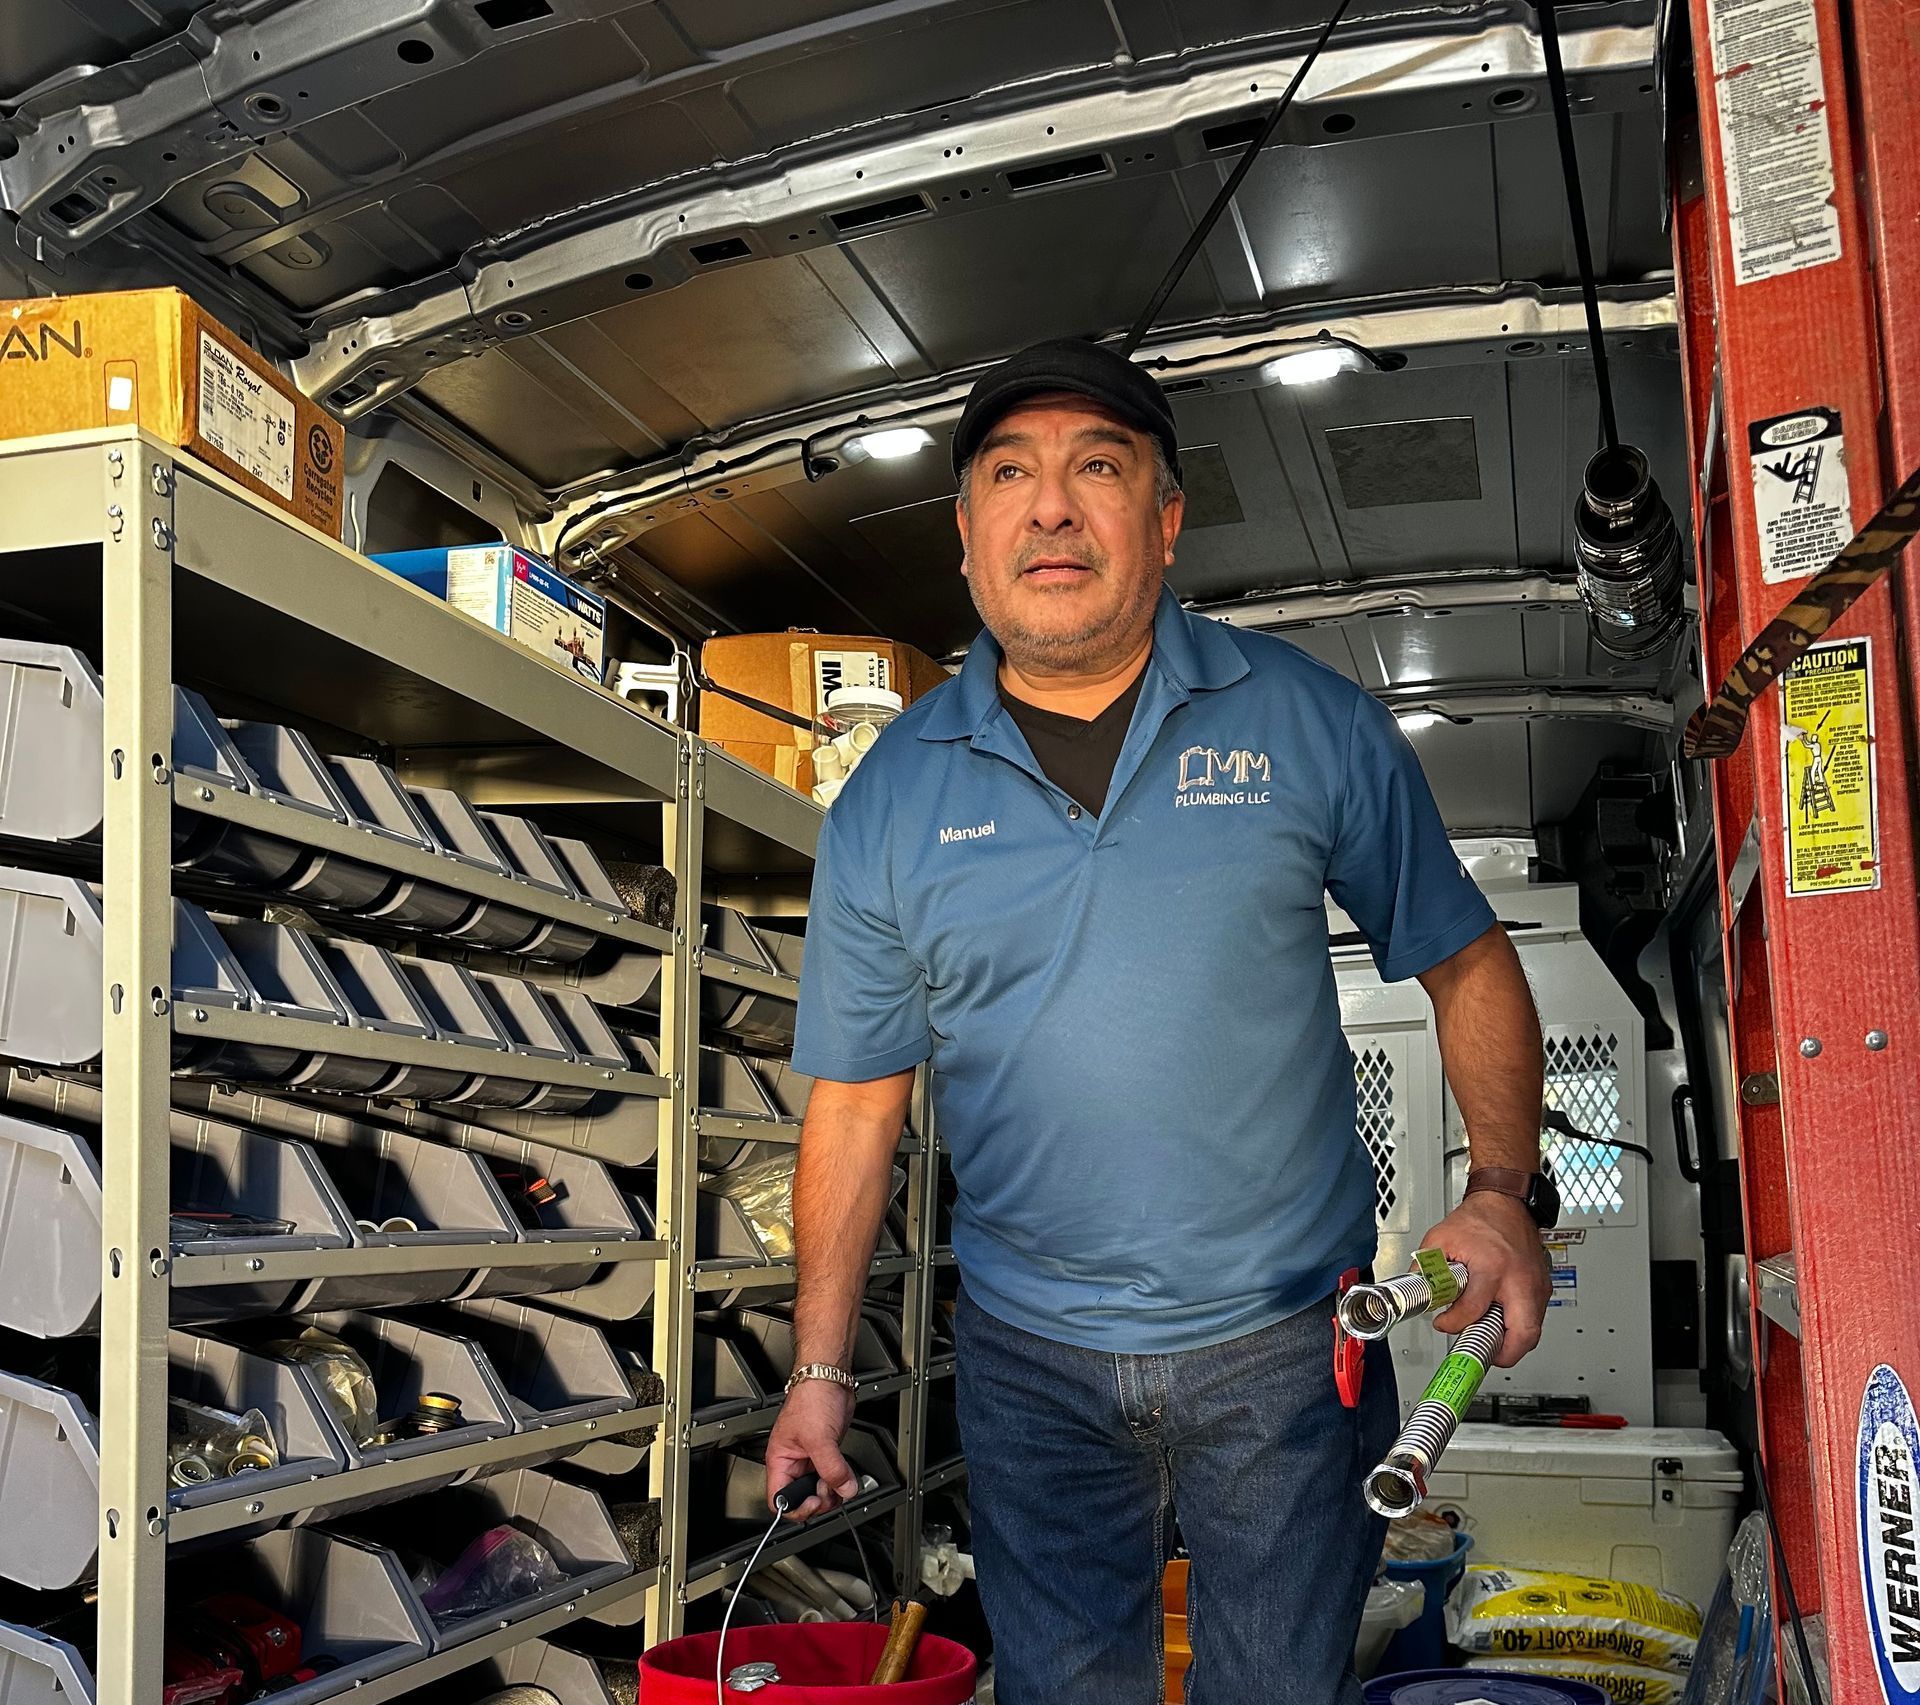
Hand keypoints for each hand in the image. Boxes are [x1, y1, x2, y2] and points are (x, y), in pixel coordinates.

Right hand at [765, 1379, 858, 1519]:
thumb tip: (844, 1489)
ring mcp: (811, 1458)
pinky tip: (847, 1476)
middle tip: (830, 1489)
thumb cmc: (812, 1397)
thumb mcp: (820, 1437)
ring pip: (819, 1490)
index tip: (813, 1502)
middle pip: (802, 1498)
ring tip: (841, 1481)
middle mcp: (794, 1462)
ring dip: (833, 1492)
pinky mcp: (827, 1453)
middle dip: (819, 1499)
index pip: (779, 1498)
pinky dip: (842, 1481)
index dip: (796, 1507)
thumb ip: (832, 1467)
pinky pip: (833, 1477)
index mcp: (780, 1459)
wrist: (830, 1379)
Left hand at [1417, 1191, 1550, 1366]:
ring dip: (1512, 1342)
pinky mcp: (1544, 1287)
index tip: (1444, 1324)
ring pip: (1534, 1331)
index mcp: (1492, 1266)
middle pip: (1523, 1334)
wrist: (1507, 1202)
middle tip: (1482, 1353)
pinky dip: (1519, 1327)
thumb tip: (1416, 1292)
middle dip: (1503, 1354)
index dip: (1453, 1324)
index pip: (1473, 1311)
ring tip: (1487, 1337)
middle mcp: (1519, 1279)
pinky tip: (1499, 1321)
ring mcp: (1536, 1285)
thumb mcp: (1440, 1239)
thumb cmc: (1479, 1219)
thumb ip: (1425, 1268)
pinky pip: (1535, 1318)